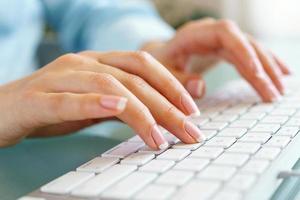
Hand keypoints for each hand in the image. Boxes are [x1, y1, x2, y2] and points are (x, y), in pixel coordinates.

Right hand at [0, 51, 204, 148]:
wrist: (4, 109)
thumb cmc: (55, 105)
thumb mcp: (98, 102)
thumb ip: (128, 100)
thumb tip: (164, 107)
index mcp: (99, 61)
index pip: (143, 64)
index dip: (172, 83)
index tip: (193, 109)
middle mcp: (83, 62)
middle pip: (134, 77)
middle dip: (166, 104)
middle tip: (190, 130)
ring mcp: (60, 77)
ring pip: (109, 86)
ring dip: (140, 111)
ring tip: (161, 137)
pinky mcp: (39, 97)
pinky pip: (69, 99)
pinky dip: (94, 103)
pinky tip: (117, 108)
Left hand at [144, 18, 290, 101]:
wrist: (158, 58)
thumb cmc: (157, 65)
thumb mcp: (161, 73)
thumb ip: (178, 80)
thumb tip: (201, 88)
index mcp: (194, 34)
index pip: (226, 34)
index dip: (243, 51)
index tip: (256, 74)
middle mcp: (211, 34)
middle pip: (243, 43)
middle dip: (261, 67)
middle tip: (273, 93)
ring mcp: (220, 41)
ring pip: (250, 50)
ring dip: (267, 69)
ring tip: (280, 90)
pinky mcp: (225, 50)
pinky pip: (248, 56)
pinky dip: (262, 67)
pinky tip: (279, 75)